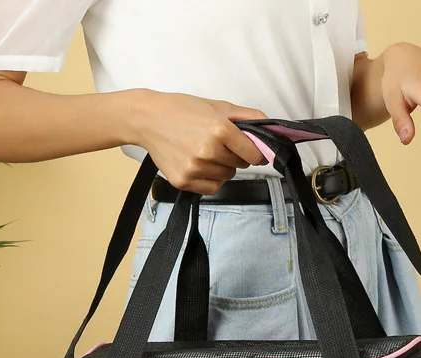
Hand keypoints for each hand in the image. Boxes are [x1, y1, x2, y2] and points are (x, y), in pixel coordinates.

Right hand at [129, 91, 268, 194]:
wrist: (148, 119)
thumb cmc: (182, 110)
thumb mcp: (217, 106)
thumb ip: (247, 116)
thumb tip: (272, 127)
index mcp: (220, 129)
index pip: (253, 154)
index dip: (255, 153)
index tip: (251, 151)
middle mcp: (208, 151)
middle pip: (240, 165)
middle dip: (235, 156)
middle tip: (217, 144)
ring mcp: (195, 168)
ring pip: (227, 177)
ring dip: (222, 167)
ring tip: (205, 152)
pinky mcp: (184, 181)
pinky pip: (212, 187)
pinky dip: (211, 179)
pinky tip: (199, 165)